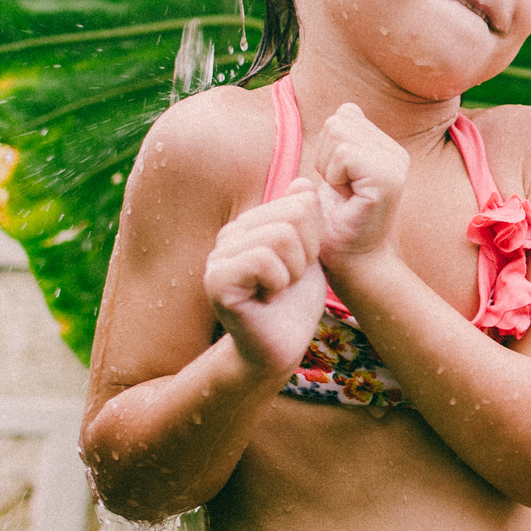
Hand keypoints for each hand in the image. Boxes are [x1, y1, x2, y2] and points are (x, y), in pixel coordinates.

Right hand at [203, 185, 327, 375]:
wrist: (280, 347)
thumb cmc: (294, 303)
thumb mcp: (309, 255)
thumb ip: (305, 220)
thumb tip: (301, 183)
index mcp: (251, 224)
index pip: (300, 201)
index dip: (314, 238)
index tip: (300, 266)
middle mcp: (230, 234)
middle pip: (294, 215)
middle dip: (306, 253)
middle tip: (289, 281)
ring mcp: (219, 255)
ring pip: (281, 236)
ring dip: (293, 271)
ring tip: (277, 289)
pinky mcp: (216, 280)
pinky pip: (263, 260)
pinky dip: (278, 282)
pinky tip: (267, 298)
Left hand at [313, 103, 409, 264]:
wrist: (352, 264)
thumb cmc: (339, 225)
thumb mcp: (335, 173)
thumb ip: (342, 141)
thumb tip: (348, 109)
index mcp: (386, 148)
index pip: (343, 116)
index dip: (327, 149)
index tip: (339, 183)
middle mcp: (396, 152)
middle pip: (338, 121)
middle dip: (325, 156)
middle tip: (340, 190)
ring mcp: (396, 163)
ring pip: (338, 132)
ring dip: (328, 167)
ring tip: (344, 194)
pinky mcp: (389, 178)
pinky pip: (343, 154)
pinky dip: (334, 177)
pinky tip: (347, 198)